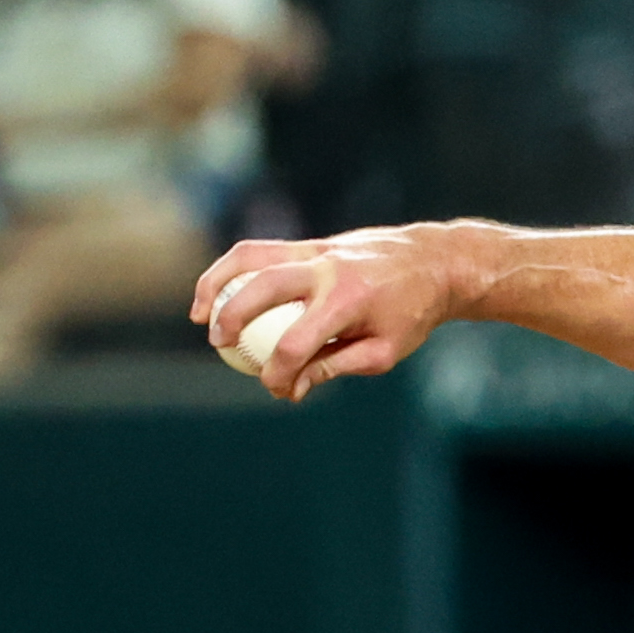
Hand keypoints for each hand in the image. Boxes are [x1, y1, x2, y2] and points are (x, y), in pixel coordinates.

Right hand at [194, 223, 468, 397]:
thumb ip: (335, 367)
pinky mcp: (310, 243)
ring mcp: (316, 250)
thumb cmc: (411, 313)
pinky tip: (221, 293)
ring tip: (199, 315)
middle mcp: (328, 269)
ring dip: (216, 282)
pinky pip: (262, 252)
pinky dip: (235, 270)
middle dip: (233, 319)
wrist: (434, 262)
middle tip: (219, 346)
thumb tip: (292, 387)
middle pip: (264, 289)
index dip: (278, 373)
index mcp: (349, 302)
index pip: (296, 342)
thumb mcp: (383, 351)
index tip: (277, 389)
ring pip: (250, 257)